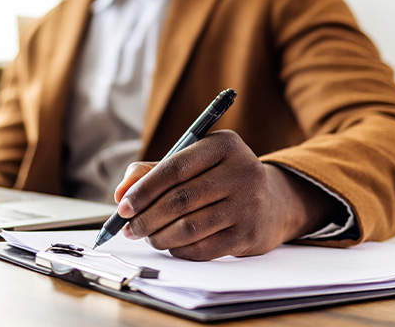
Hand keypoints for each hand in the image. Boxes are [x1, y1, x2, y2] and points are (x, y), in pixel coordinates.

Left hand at [113, 130, 338, 259]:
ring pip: (190, 227)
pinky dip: (179, 250)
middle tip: (129, 227)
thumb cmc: (220, 178)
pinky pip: (203, 249)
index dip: (144, 189)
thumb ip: (154, 171)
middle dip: (147, 217)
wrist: (273, 202)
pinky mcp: (250, 234)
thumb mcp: (194, 162)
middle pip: (181, 199)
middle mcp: (242, 171)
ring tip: (147, 236)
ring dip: (159, 236)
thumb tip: (121, 193)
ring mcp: (249, 204)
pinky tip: (170, 245)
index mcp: (224, 144)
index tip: (123, 206)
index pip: (175, 167)